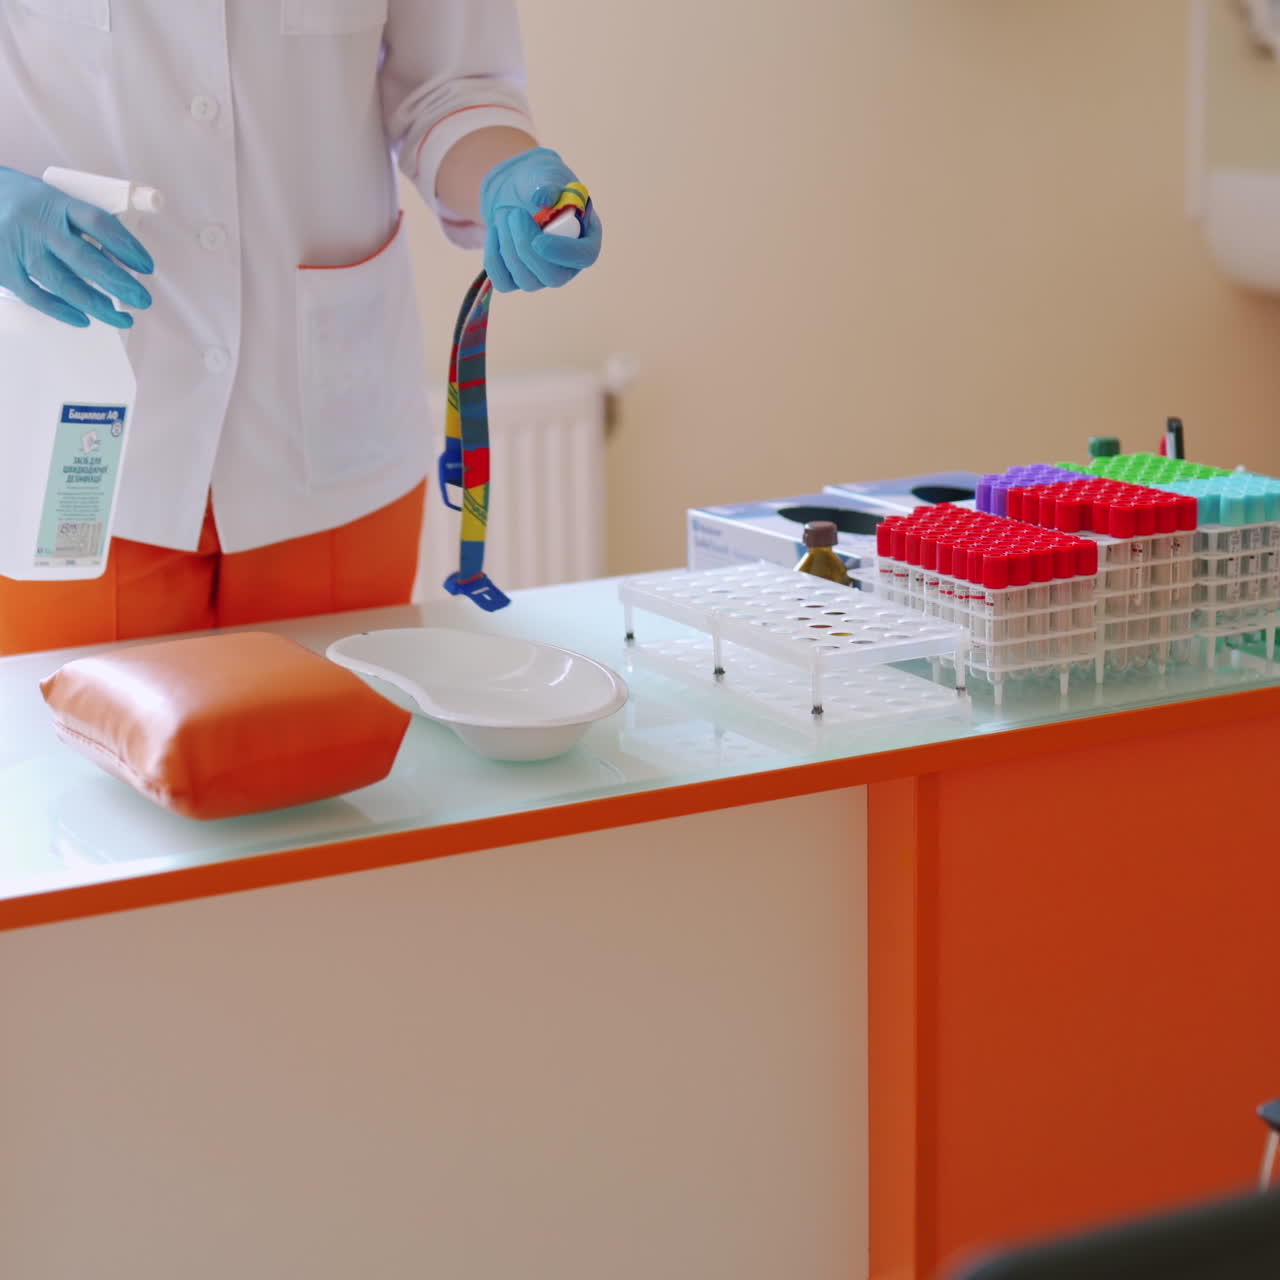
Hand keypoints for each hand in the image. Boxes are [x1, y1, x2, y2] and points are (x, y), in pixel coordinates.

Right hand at [0, 167, 152, 327]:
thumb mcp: (52, 199)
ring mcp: (20, 247)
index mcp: (57, 202)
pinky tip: (85, 320)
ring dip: (98, 305)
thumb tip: (118, 258)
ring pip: (64, 283)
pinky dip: (61, 311)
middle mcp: (39, 225)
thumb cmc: (23, 202)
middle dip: (119, 283)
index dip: (127, 246)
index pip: (99, 223)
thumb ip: (80, 224)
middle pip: (85, 258)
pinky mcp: (4, 268)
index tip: (147, 267)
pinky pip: (36, 296)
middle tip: (144, 300)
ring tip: (124, 320)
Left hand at [479, 147, 601, 292]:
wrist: (518, 190)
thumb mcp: (547, 172)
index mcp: (586, 236)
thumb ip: (549, 181)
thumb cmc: (540, 181)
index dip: (563, 252)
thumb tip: (543, 196)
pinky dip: (493, 256)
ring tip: (506, 214)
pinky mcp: (518, 279)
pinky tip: (496, 231)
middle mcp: (568, 264)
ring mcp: (543, 276)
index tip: (539, 240)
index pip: (584, 256)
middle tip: (514, 215)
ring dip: (508, 246)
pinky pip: (503, 281)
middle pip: (553, 277)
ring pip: (527, 281)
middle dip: (527, 248)